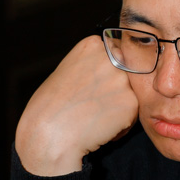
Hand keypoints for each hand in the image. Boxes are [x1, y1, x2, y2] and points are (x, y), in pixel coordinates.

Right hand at [15, 35, 139, 175]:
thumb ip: (91, 66)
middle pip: (123, 77)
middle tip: (87, 107)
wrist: (48, 135)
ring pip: (128, 97)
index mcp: (92, 44)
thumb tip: (113, 71)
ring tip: (91, 118)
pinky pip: (131, 117)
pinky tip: (97, 128)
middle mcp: (110, 57)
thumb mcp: (67, 72)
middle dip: (111, 93)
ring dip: (116, 110)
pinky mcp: (131, 103)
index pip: (113, 58)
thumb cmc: (49, 108)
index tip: (85, 90)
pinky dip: (119, 127)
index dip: (101, 78)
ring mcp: (122, 80)